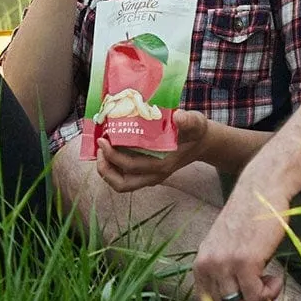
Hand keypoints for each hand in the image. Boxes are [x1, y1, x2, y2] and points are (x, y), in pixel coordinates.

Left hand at [95, 107, 214, 192]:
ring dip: (107, 170)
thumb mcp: (195, 123)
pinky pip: (125, 177)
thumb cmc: (195, 132)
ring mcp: (150, 176)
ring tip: (101, 151)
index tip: (103, 139)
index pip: (131, 167)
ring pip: (122, 184)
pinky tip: (110, 150)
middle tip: (99, 147)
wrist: (202, 143)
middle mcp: (155, 175)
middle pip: (122, 184)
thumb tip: (178, 116)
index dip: (113, 156)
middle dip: (105, 167)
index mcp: (163, 165)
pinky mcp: (147, 172)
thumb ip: (188, 120)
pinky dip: (114, 167)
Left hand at [192, 173, 291, 300]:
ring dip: (260, 300)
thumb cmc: (249, 221)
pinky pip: (256, 296)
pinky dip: (270, 293)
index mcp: (200, 264)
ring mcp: (225, 264)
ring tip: (270, 282)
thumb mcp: (227, 249)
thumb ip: (225, 276)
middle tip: (262, 292)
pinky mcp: (245, 262)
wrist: (260, 192)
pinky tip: (276, 278)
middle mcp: (207, 265)